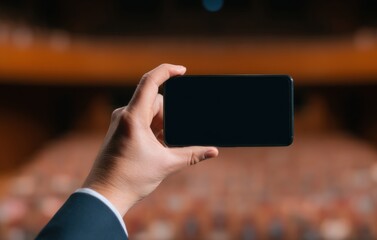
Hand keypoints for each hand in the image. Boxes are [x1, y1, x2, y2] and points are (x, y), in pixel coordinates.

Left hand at [83, 64, 218, 215]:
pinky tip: (157, 147)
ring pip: (149, 111)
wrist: (105, 195)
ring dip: (162, 124)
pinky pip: (142, 120)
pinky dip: (154, 129)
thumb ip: (192, 155)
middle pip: (156, 101)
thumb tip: (214, 151)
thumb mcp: (166, 164)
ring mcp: (121, 122)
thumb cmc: (131, 179)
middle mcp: (125, 115)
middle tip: (171, 140)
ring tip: (163, 148)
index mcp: (134, 117)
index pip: (150, 82)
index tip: (183, 70)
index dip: (167, 71)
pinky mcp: (120, 130)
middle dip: (169, 117)